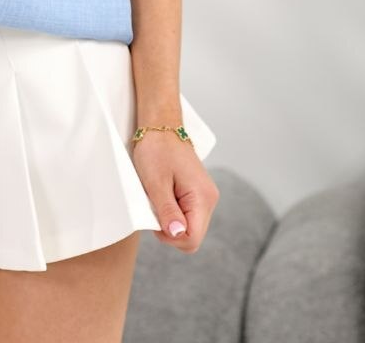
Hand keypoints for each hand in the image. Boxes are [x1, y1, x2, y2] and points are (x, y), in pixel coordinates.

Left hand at [129, 131, 219, 253]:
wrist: (161, 125)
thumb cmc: (157, 149)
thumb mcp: (156, 183)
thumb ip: (167, 211)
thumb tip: (177, 235)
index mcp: (203, 198)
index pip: (192, 239)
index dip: (171, 237)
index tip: (155, 218)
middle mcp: (209, 199)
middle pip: (192, 235)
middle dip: (170, 228)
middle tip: (154, 205)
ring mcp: (205, 196)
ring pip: (189, 226)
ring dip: (170, 218)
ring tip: (159, 196)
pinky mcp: (197, 193)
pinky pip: (186, 214)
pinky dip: (173, 210)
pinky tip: (164, 194)